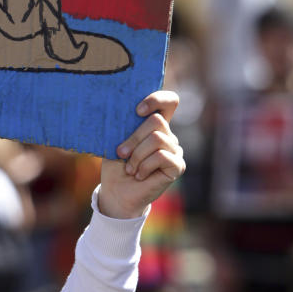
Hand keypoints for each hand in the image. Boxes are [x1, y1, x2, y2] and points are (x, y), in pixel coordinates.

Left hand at [99, 92, 184, 219]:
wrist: (117, 192)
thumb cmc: (116, 165)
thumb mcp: (115, 142)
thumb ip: (123, 126)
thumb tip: (118, 111)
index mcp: (154, 125)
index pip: (169, 102)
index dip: (157, 99)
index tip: (137, 110)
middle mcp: (168, 135)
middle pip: (157, 121)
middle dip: (134, 138)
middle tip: (121, 153)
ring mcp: (175, 150)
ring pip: (157, 139)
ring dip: (137, 155)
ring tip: (130, 168)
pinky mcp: (177, 166)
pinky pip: (163, 156)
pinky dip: (145, 166)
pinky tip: (139, 175)